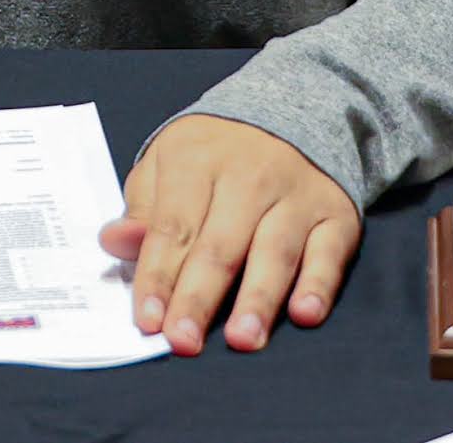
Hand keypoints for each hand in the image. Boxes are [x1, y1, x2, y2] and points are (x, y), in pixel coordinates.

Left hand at [103, 114, 356, 354]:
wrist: (290, 109)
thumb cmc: (214, 154)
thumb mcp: (167, 163)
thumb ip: (143, 209)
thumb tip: (116, 242)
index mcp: (197, 160)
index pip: (173, 227)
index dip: (158, 276)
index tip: (147, 321)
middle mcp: (250, 176)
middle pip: (220, 246)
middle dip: (199, 297)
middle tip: (183, 342)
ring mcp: (297, 195)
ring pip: (275, 252)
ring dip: (258, 298)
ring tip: (242, 339)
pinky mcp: (336, 214)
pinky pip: (329, 253)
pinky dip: (319, 284)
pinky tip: (304, 314)